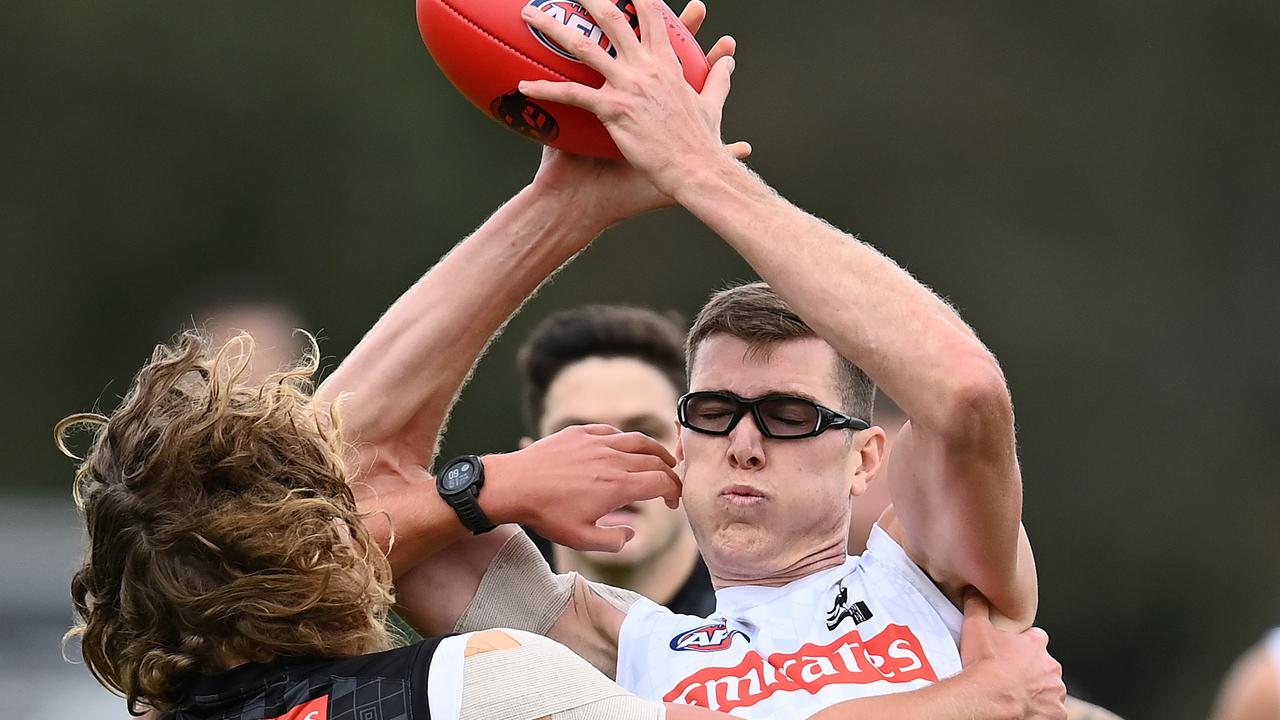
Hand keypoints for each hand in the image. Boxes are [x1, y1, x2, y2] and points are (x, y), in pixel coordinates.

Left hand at [482, 424, 681, 551]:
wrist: (514, 485)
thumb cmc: (546, 514)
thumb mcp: (581, 540)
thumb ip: (613, 541)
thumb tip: (630, 533)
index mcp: (618, 486)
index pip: (662, 482)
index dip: (675, 492)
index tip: (672, 503)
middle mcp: (612, 460)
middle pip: (655, 460)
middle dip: (670, 473)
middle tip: (670, 485)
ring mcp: (596, 442)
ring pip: (638, 440)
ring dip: (655, 451)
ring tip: (662, 459)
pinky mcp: (580, 433)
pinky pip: (612, 432)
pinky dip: (626, 441)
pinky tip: (625, 448)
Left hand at [520, 0, 745, 199]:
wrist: (698, 170)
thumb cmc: (703, 143)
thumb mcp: (713, 104)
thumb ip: (717, 79)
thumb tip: (727, 59)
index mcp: (667, 63)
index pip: (651, 15)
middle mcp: (647, 67)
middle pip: (613, 18)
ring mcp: (630, 86)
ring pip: (584, 47)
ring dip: (553, 27)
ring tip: (528, 14)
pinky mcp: (615, 110)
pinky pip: (573, 95)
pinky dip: (545, 89)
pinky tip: (522, 86)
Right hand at [960, 590, 1066, 719]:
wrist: (987, 699)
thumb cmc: (984, 666)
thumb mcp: (975, 626)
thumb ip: (977, 606)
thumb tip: (974, 592)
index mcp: (1036, 644)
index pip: (1036, 638)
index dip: (1022, 645)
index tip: (1009, 652)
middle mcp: (1051, 667)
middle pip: (1043, 666)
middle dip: (1030, 670)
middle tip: (1008, 676)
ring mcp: (1054, 692)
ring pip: (1048, 690)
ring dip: (1036, 692)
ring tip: (1013, 694)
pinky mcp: (1054, 714)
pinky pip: (1049, 712)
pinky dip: (1039, 712)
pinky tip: (1021, 709)